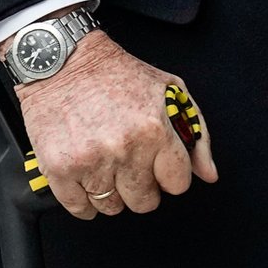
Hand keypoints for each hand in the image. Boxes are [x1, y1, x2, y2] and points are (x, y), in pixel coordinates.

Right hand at [11, 27, 217, 218]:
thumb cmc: (113, 72)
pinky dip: (82, 200)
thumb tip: (208, 174)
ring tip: (103, 163)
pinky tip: (84, 176)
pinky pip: (79, 208)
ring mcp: (90, 161)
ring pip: (112, 207)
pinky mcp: (59, 168)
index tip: (157, 165)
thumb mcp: (168, 90)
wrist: (60, 59)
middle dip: (141, 186)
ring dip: (110, 192)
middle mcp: (124, 148)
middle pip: (145, 202)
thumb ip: (196, 134)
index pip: (177, 183)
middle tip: (129, 163)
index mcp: (154, 129)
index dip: (168, 175)